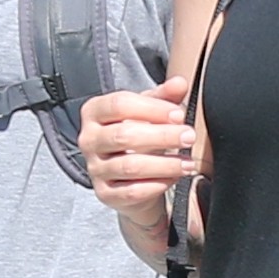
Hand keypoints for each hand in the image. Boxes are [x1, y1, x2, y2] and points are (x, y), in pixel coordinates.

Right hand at [79, 76, 196, 218]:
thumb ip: (164, 97)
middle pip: (124, 135)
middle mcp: (89, 139)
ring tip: (188, 162)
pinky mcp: (105, 194)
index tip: (179, 114)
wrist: (131, 178)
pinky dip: (157, 184)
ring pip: (129, 166)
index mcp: (95, 112)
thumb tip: (180, 83)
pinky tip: (174, 177)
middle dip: (162, 136)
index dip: (152, 108)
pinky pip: (132, 191)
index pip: (120, 104)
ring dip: (165, 164)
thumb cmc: (139, 137)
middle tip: (189, 136)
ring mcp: (94, 168)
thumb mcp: (149, 113)